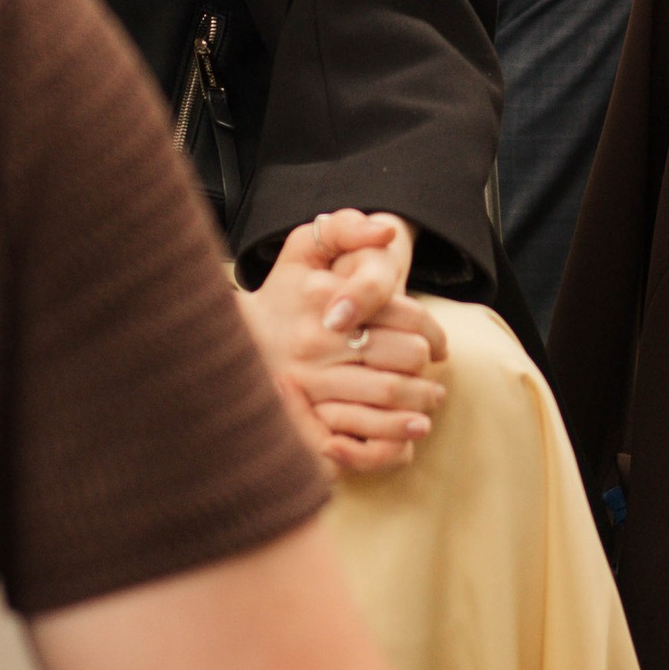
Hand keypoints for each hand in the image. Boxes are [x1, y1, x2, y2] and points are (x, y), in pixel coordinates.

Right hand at [242, 211, 443, 478]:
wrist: (231, 336)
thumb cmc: (285, 290)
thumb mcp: (305, 246)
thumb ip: (346, 228)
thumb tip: (386, 232)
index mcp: (326, 298)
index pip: (405, 316)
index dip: (433, 333)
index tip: (437, 347)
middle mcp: (317, 341)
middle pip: (401, 356)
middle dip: (427, 367)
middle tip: (435, 380)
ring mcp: (307, 382)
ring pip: (387, 393)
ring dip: (420, 401)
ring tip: (429, 404)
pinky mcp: (299, 416)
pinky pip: (355, 437)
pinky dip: (387, 442)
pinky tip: (405, 441)